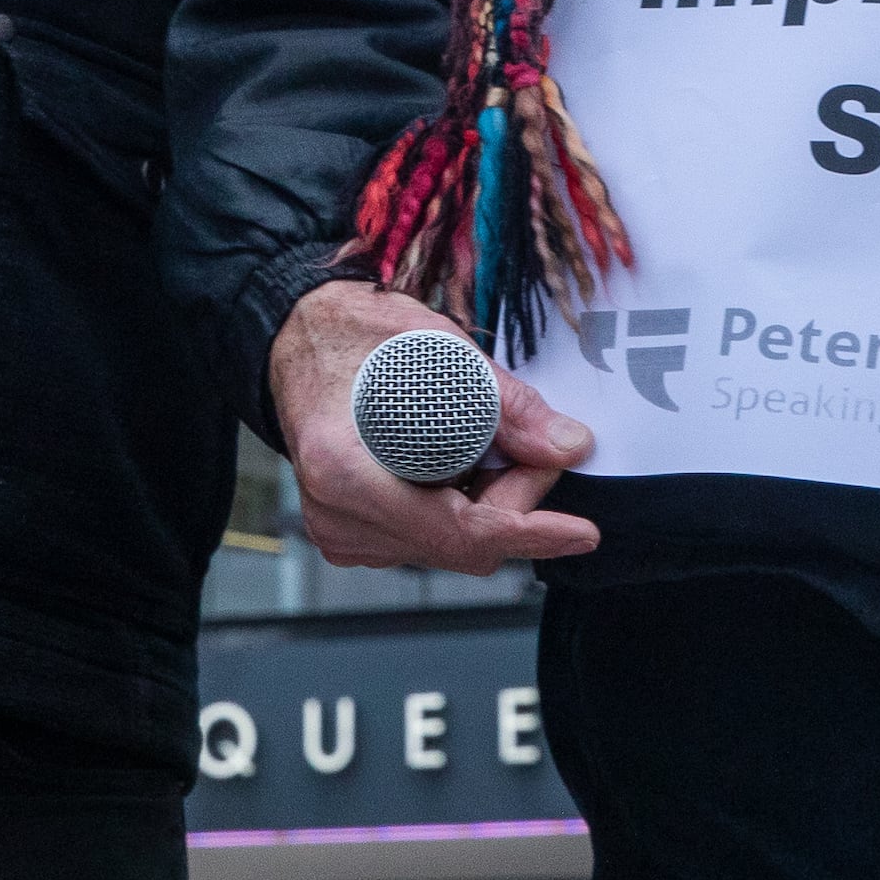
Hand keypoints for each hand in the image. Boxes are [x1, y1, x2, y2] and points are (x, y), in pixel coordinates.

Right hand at [271, 279, 599, 573]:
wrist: (299, 339)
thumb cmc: (354, 334)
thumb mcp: (438, 347)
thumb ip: (507, 405)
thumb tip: (568, 446)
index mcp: (344, 470)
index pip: (456, 532)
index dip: (529, 534)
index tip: (580, 533)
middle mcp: (336, 516)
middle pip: (461, 543)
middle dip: (515, 502)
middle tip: (537, 446)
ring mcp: (341, 531)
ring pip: (449, 546)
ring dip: (489, 504)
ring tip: (488, 443)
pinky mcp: (351, 534)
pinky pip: (429, 539)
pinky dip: (461, 506)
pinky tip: (460, 462)